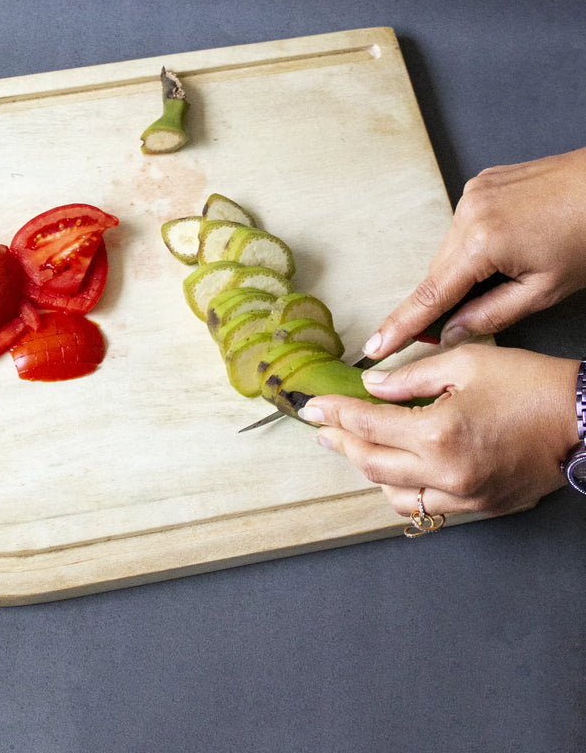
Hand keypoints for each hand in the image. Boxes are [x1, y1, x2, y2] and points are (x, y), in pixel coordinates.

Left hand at [300, 344, 579, 515]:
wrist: (584, 420)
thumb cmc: (530, 384)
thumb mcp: (464, 363)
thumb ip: (408, 377)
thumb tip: (371, 386)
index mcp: (436, 433)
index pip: (366, 424)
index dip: (334, 413)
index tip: (313, 406)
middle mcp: (445, 473)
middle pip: (371, 463)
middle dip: (341, 441)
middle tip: (323, 426)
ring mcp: (464, 496)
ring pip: (394, 494)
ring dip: (368, 469)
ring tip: (354, 445)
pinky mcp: (480, 507)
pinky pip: (427, 505)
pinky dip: (402, 489)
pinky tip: (394, 469)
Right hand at [363, 147, 585, 359]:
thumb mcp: (545, 289)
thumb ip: (491, 315)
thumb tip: (452, 331)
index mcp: (482, 242)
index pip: (430, 296)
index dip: (401, 325)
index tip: (376, 345)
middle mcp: (467, 212)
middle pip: (439, 271)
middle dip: (446, 297)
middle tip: (457, 323)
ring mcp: (472, 193)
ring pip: (450, 248)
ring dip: (465, 267)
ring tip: (509, 268)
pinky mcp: (480, 182)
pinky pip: (464, 223)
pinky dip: (475, 242)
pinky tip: (509, 243)